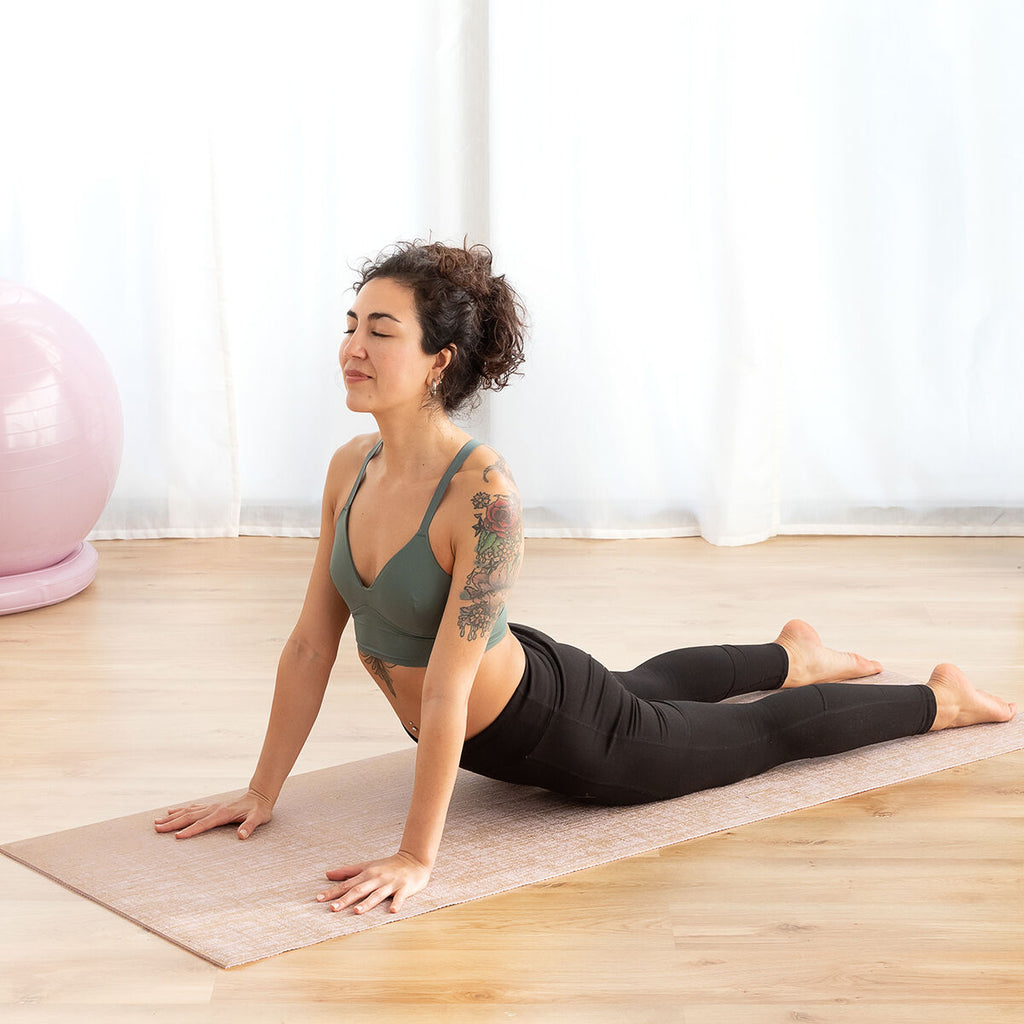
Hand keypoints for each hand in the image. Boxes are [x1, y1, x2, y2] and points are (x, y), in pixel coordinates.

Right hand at [153, 789, 272, 839]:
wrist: (260, 796)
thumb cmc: (259, 810)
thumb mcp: (258, 819)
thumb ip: (250, 826)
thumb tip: (242, 835)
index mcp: (222, 813)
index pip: (203, 824)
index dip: (190, 831)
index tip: (176, 837)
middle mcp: (213, 808)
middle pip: (190, 817)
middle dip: (173, 824)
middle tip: (156, 829)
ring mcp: (211, 806)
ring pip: (187, 811)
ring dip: (172, 817)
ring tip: (156, 822)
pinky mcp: (211, 806)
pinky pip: (192, 808)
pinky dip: (180, 810)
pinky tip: (170, 812)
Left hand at [316, 850, 430, 914]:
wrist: (414, 859)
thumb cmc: (388, 865)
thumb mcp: (367, 866)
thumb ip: (348, 871)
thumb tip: (327, 874)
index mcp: (367, 874)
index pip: (347, 884)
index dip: (333, 892)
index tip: (318, 899)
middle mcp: (377, 878)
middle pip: (359, 890)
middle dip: (345, 899)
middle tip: (332, 908)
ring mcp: (391, 884)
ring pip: (377, 894)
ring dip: (367, 903)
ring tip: (356, 912)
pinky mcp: (405, 888)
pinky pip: (400, 897)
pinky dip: (397, 903)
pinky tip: (392, 911)